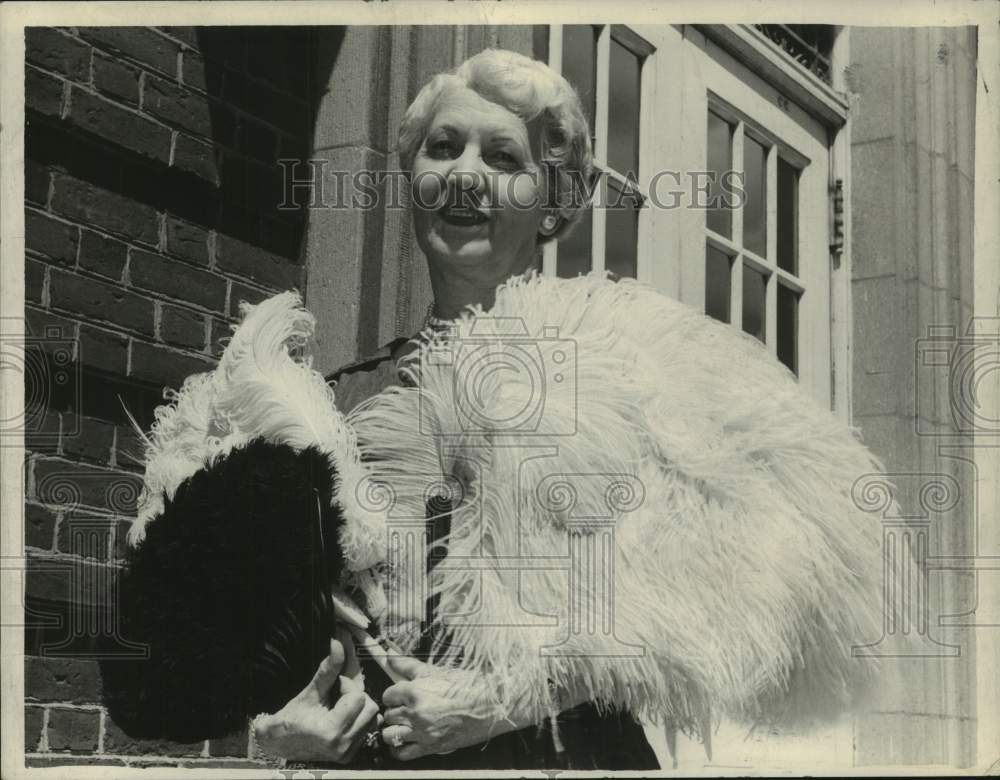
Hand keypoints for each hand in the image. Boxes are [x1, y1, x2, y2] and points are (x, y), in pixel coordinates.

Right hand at [253, 628, 379, 763]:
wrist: (280, 743)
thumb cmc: (292, 717)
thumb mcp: (310, 692)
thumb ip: (328, 669)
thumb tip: (337, 644)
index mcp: (331, 731)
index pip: (358, 698)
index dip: (347, 687)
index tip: (334, 686)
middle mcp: (343, 745)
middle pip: (371, 709)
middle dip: (357, 697)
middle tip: (338, 695)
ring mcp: (347, 753)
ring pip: (372, 719)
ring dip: (360, 708)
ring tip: (340, 706)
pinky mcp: (349, 755)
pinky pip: (367, 730)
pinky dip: (360, 720)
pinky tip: (343, 717)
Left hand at [380, 655, 523, 760]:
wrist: (490, 704)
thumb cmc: (468, 686)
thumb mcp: (436, 671)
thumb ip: (409, 665)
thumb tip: (391, 656)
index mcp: (416, 691)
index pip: (388, 695)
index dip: (393, 695)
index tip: (398, 695)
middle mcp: (416, 713)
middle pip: (389, 715)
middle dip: (395, 711)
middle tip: (405, 708)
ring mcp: (422, 731)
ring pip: (390, 735)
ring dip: (393, 730)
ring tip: (402, 725)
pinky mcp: (431, 747)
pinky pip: (402, 753)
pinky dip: (398, 749)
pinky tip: (404, 741)